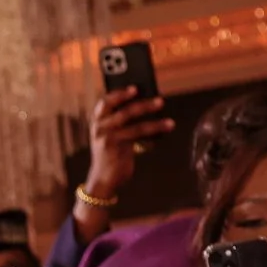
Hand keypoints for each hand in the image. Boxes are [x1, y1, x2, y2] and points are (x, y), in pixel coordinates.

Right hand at [82, 86, 172, 204]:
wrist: (103, 178)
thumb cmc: (110, 154)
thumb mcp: (111, 136)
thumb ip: (122, 122)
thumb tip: (147, 106)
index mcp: (97, 121)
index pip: (105, 102)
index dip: (120, 93)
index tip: (135, 88)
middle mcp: (100, 127)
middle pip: (124, 111)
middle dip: (144, 105)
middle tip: (161, 101)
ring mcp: (108, 137)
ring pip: (135, 125)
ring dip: (155, 122)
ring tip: (170, 122)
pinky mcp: (117, 148)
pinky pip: (139, 137)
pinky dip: (153, 134)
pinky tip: (164, 132)